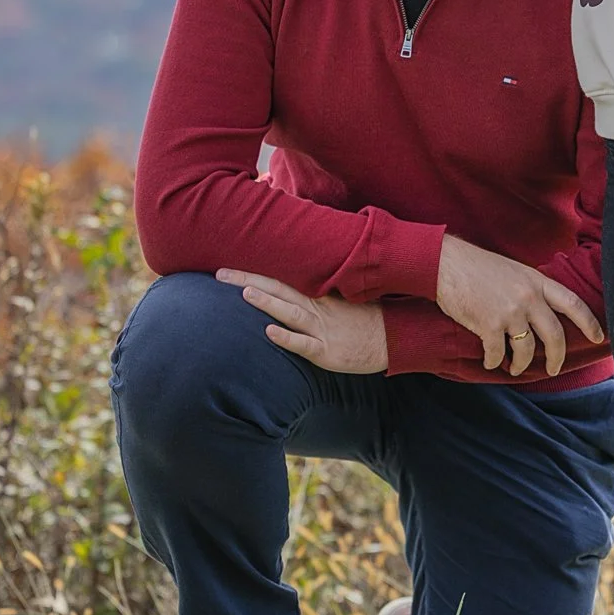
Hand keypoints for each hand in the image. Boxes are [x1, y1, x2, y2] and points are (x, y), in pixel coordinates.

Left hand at [216, 268, 387, 371]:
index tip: (230, 263)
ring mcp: (321, 329)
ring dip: (267, 301)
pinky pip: (303, 344)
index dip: (255, 271)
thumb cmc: (365, 319)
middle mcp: (316, 308)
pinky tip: (269, 332)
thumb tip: (293, 281)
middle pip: (278, 289)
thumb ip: (317, 290)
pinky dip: (286, 337)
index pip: (281, 278)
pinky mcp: (326, 351)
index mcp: (317, 295)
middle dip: (247, 280)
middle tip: (220, 273)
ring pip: (290, 312)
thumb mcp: (341, 298)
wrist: (393, 338)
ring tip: (245, 293)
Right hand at [435, 235, 604, 377]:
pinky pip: (498, 354)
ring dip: (521, 364)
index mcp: (537, 281)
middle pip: (554, 335)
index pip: (573, 303)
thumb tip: (543, 314)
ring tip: (515, 367)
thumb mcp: (515, 271)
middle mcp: (528, 297)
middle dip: (557, 358)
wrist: (447, 264)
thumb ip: (532, 290)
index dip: (589, 322)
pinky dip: (494, 362)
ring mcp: (510, 312)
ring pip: (526, 350)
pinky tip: (490, 361)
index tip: (599, 336)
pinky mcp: (489, 326)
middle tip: (553, 369)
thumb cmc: (478, 267)